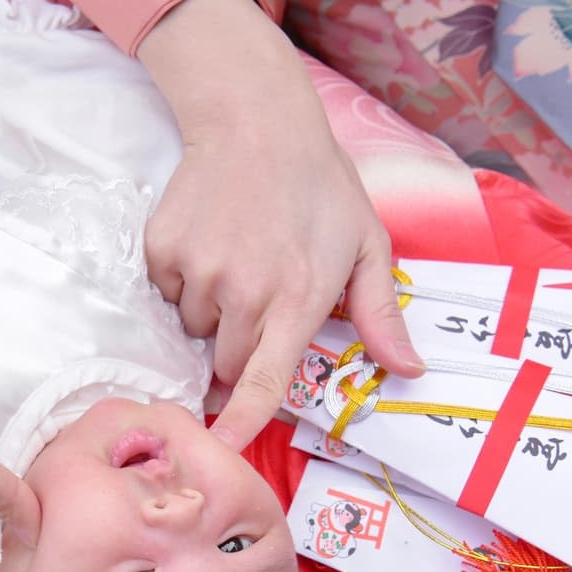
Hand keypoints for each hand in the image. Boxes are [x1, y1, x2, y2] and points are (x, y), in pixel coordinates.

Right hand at [135, 0, 424, 449]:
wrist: (255, 121)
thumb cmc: (320, 187)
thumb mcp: (367, 245)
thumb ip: (381, 315)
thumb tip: (410, 370)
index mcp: (296, 299)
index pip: (264, 380)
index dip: (242, 422)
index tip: (223, 449)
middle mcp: (244, 292)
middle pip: (226, 363)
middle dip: (240, 349)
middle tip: (260, 300)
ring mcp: (198, 271)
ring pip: (194, 327)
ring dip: (211, 312)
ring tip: (237, 260)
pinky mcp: (162, 252)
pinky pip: (167, 292)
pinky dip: (183, 279)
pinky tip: (210, 241)